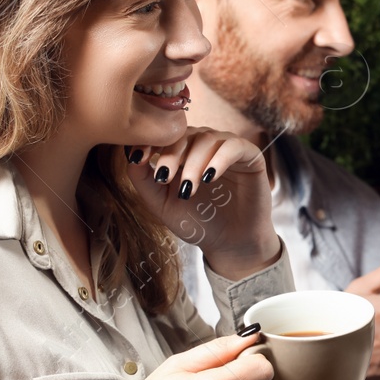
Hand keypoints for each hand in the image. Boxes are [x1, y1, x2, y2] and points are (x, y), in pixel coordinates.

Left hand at [128, 128, 277, 279]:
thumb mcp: (162, 204)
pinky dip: (219, 159)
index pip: (164, 136)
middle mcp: (204, 145)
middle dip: (171, 154)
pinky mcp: (250, 156)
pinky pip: (234, 146)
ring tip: (188, 188)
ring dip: (194, 162)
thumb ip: (143, 180)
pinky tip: (209, 178)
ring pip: (207, 138)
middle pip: (184, 134)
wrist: (231, 244)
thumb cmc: (197, 222)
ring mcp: (227, 148)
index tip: (138, 158)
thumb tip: (130, 155)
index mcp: (182, 152)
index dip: (150, 142)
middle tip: (164, 178)